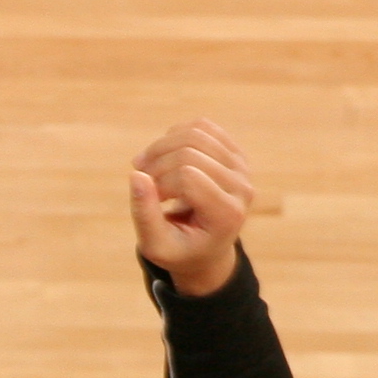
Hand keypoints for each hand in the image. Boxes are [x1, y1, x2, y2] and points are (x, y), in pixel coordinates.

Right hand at [128, 120, 254, 298]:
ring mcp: (242, 167)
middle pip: (190, 152)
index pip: (186, 177)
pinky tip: (163, 157)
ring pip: (196, 133)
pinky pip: (202, 126)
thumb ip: (144, 214)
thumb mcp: (156, 245)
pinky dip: (174, 136)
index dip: (158, 184)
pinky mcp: (234, 153)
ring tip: (145, 166)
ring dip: (161, 147)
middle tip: (141, 182)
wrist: (206, 249)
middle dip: (156, 165)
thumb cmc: (179, 250)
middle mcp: (241, 187)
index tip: (148, 201)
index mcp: (227, 214)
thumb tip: (135, 174)